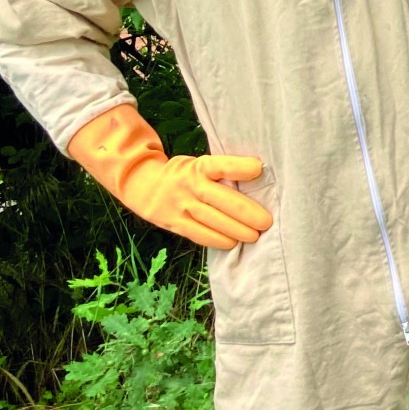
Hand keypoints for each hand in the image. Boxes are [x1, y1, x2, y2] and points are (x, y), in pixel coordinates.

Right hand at [67, 104, 271, 248]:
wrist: (142, 185)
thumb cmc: (185, 176)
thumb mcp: (199, 166)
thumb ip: (222, 174)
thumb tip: (258, 183)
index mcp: (198, 167)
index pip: (219, 165)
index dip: (238, 167)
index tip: (258, 169)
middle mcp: (189, 185)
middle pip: (220, 199)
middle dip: (246, 211)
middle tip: (266, 221)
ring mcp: (179, 205)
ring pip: (211, 219)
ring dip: (235, 229)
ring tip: (254, 236)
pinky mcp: (173, 222)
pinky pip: (197, 233)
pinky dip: (216, 239)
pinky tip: (232, 243)